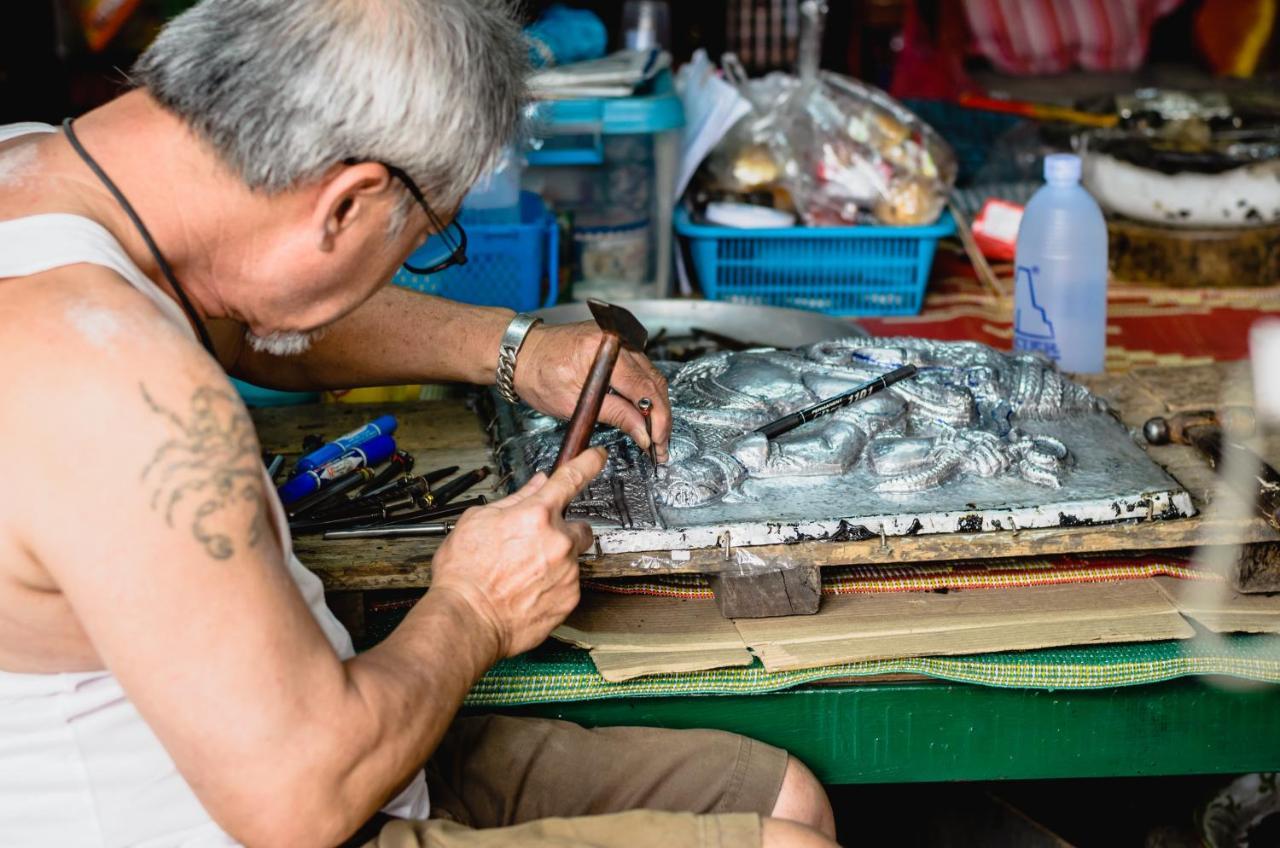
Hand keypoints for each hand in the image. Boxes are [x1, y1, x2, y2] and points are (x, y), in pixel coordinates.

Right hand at [428, 447, 605, 658]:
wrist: (467, 620)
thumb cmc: (465, 573)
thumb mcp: (477, 521)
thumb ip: (514, 500)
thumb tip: (536, 484)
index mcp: (536, 514)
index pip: (571, 478)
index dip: (589, 463)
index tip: (598, 456)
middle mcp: (558, 541)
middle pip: (579, 527)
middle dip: (563, 532)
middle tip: (535, 546)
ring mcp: (567, 571)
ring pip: (571, 559)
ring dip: (555, 562)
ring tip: (521, 575)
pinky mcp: (570, 598)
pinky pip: (568, 584)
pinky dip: (553, 586)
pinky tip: (527, 592)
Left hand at [514, 321, 671, 462]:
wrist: (522, 353)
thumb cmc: (537, 374)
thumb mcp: (574, 403)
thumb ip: (615, 415)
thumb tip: (642, 433)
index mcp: (604, 350)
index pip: (645, 390)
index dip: (657, 420)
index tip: (658, 442)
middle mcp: (617, 340)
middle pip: (654, 383)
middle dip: (660, 417)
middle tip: (660, 443)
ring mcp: (619, 340)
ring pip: (651, 377)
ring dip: (655, 406)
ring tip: (654, 432)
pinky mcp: (618, 344)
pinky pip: (641, 369)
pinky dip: (645, 392)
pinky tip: (644, 411)